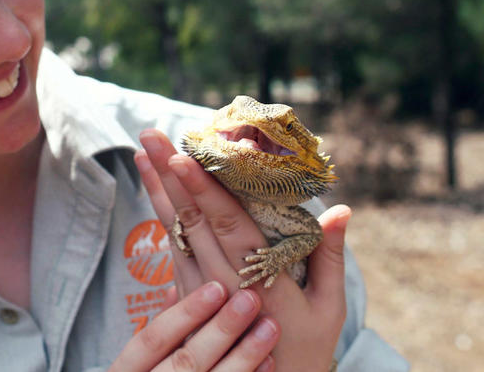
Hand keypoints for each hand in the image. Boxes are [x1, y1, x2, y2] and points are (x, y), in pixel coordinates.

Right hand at [109, 280, 278, 371]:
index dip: (185, 313)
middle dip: (221, 328)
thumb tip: (175, 289)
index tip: (216, 287)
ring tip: (270, 326)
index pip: (152, 339)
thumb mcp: (136, 363)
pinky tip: (269, 360)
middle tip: (250, 299)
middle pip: (186, 360)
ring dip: (245, 354)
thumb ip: (155, 333)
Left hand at [135, 129, 348, 371]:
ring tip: (142, 152)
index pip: (226, 226)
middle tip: (149, 134)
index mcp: (259, 281)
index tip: (182, 155)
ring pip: (175, 232)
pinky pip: (174, 252)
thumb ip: (329, 256)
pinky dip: (163, 217)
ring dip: (157, 190)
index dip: (202, 190)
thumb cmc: (305, 351)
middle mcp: (222, 283)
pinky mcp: (188, 302)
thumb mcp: (328, 308)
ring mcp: (200, 293)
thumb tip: (341, 209)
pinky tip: (154, 192)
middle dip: (169, 174)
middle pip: (191, 220)